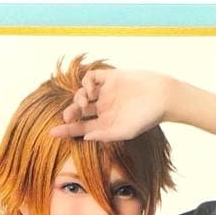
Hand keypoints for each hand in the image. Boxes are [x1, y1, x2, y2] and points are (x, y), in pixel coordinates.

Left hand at [50, 69, 172, 142]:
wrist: (163, 96)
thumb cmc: (147, 118)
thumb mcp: (125, 131)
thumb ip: (105, 135)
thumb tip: (86, 137)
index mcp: (105, 123)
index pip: (81, 127)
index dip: (66, 130)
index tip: (52, 133)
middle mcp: (103, 108)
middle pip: (78, 111)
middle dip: (70, 113)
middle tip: (68, 116)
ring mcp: (106, 92)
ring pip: (82, 94)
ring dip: (78, 99)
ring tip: (84, 103)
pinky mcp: (110, 77)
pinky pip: (91, 78)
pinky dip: (86, 83)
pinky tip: (90, 90)